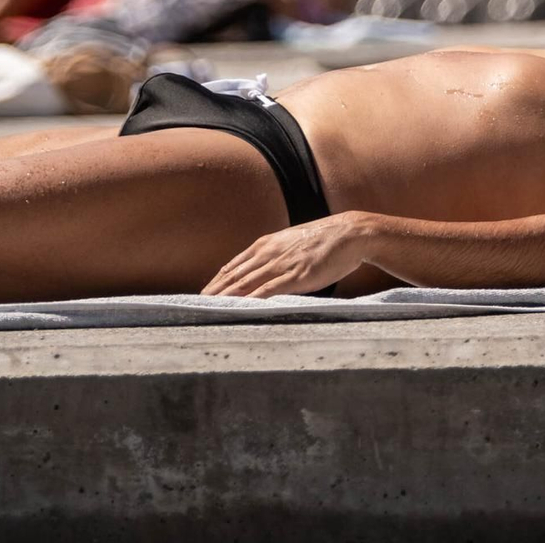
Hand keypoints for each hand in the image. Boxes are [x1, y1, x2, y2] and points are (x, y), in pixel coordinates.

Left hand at [202, 212, 373, 297]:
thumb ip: (275, 258)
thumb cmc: (323, 242)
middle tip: (194, 308)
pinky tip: (240, 309)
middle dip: (213, 293)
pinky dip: (251, 300)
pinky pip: (268, 290)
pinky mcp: (296, 276)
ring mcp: (281, 264)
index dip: (215, 283)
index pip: (231, 267)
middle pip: (232, 277)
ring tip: (208, 311)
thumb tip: (262, 275)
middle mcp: (268, 253)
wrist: (350, 233)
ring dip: (225, 299)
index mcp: (265, 245)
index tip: (201, 296)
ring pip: (245, 284)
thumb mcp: (291, 245)